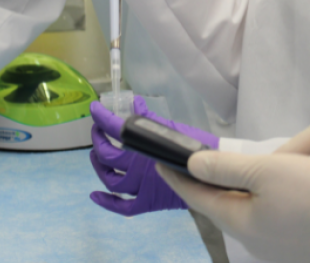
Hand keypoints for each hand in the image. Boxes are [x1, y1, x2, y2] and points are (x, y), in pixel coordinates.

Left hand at [89, 97, 218, 215]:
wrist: (215, 172)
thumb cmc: (196, 147)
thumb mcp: (172, 127)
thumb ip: (149, 117)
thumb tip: (135, 102)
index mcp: (145, 145)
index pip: (116, 129)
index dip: (102, 118)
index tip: (95, 108)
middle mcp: (138, 167)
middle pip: (107, 155)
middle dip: (98, 140)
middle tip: (99, 130)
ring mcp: (140, 187)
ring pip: (110, 180)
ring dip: (98, 167)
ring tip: (96, 155)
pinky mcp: (145, 203)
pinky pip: (121, 206)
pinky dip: (106, 203)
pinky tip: (95, 195)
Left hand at [158, 152, 309, 262]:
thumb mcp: (268, 172)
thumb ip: (227, 169)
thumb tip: (193, 166)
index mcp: (241, 222)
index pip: (199, 197)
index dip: (179, 178)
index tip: (162, 163)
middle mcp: (255, 242)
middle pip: (223, 208)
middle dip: (210, 186)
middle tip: (200, 164)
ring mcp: (278, 249)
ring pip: (247, 216)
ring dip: (237, 194)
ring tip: (236, 175)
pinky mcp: (299, 248)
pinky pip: (269, 221)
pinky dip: (261, 203)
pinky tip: (274, 193)